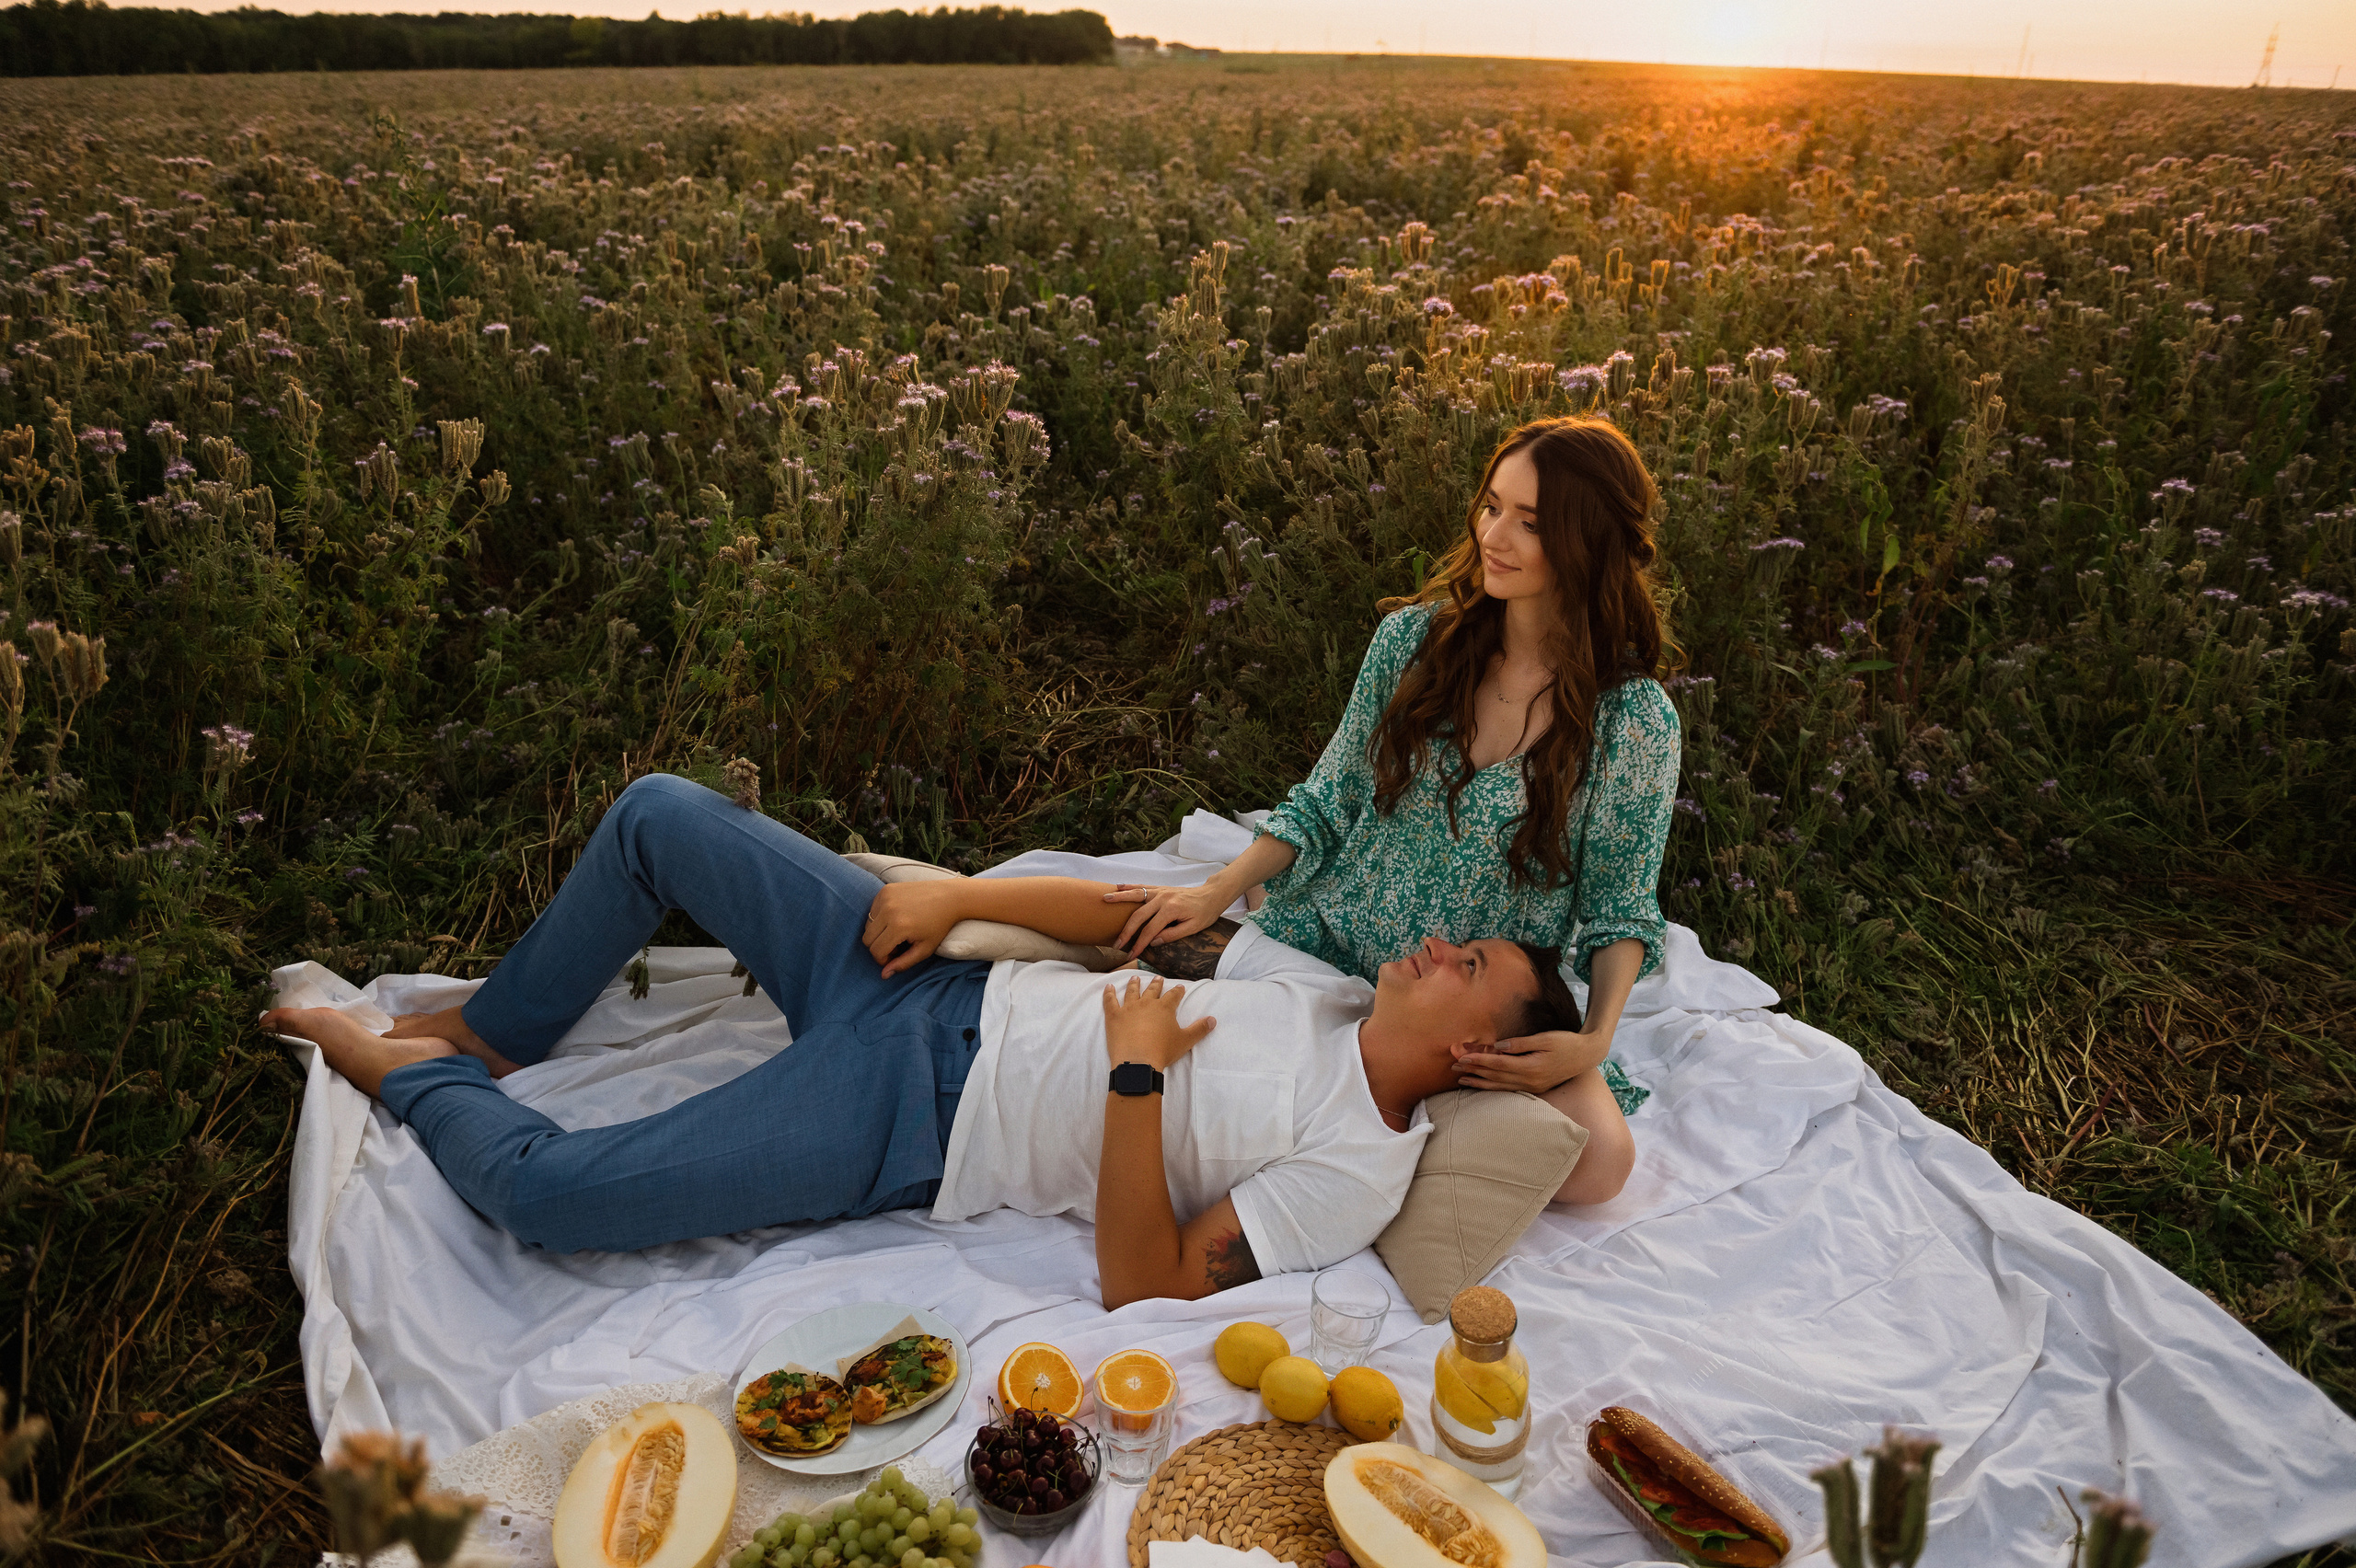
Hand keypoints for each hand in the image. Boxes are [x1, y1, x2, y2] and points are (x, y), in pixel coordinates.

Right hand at [862, 879, 963, 977]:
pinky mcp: (886, 889)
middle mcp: (888, 910)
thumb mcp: (924, 949)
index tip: (895, 957)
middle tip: (897, 945)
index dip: (883, 959)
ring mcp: (886, 897)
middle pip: (867, 939)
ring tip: (898, 932)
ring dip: (879, 932)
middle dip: (879, 947)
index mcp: (898, 927)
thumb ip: (903, 964)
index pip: (876, 950)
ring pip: (868, 924)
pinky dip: (880, 918)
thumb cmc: (939, 925)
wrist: (949, 897)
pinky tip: (897, 918)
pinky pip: (873, 910)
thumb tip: (884, 975)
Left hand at [1101, 974, 1214, 1072]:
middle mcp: (1147, 1003)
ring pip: (1132, 992)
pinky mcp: (1114, 1016)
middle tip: (1158, 977)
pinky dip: (1108, 993)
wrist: (1138, 1061)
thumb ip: (1200, 1029)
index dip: (1177, 991)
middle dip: (1156, 983)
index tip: (1180, 987)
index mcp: (1164, 1008)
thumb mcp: (1186, 1040)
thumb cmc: (1163, 1051)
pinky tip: (1108, 987)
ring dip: (1134, 984)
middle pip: (1152, 990)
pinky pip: (1110, 1001)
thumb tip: (1213, 1019)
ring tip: (1135, 978)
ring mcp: (1129, 1008)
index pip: (1173, 996)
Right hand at [1103, 880, 1230, 956]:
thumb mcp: (1193, 927)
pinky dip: (1129, 886)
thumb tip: (1153, 942)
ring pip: (1135, 895)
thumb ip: (1172, 934)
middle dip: (1126, 931)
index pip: (1150, 930)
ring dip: (1119, 898)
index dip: (1139, 944)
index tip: (1132, 955)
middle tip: (1116, 945)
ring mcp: (1160, 891)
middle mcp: (1163, 898)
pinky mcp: (1160, 888)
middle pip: (1138, 915)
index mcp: (1171, 910)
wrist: (1212, 895)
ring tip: (1104, 900)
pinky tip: (1118, 886)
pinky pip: (1142, 887)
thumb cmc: (1205, 913)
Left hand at [1449, 1028, 1608, 1093]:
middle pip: (1495, 1076)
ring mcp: (1532, 1087)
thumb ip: (1520, 1044)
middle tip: (1454, 1067)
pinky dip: (1493, 1088)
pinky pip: (1508, 1090)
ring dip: (1479, 1083)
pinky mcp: (1534, 1088)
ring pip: (1500, 1087)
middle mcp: (1530, 1081)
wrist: (1587, 1055)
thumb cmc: (1566, 1042)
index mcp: (1531, 1067)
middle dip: (1473, 1071)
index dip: (1478, 1060)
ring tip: (1461, 1080)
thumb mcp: (1545, 1038)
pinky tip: (1483, 1086)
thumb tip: (1498, 1046)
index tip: (1462, 1057)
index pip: (1497, 1064)